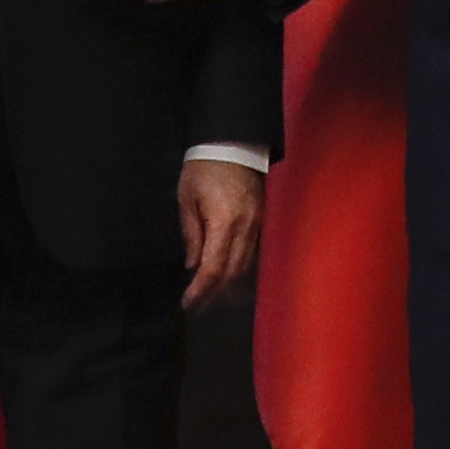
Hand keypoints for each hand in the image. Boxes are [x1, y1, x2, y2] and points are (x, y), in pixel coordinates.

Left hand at [178, 158, 264, 310]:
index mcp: (224, 222)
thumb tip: (192, 265)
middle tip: (198, 306)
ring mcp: (258, 224)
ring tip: (210, 295)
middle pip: (233, 273)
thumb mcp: (187, 199)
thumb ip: (191, 234)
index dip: (201, 290)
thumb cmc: (203, 167)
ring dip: (228, 284)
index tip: (188, 303)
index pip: (213, 268)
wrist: (233, 143)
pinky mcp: (262, 220)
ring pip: (245, 266)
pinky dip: (239, 268)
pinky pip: (253, 253)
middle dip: (214, 294)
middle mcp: (246, 228)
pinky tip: (227, 275)